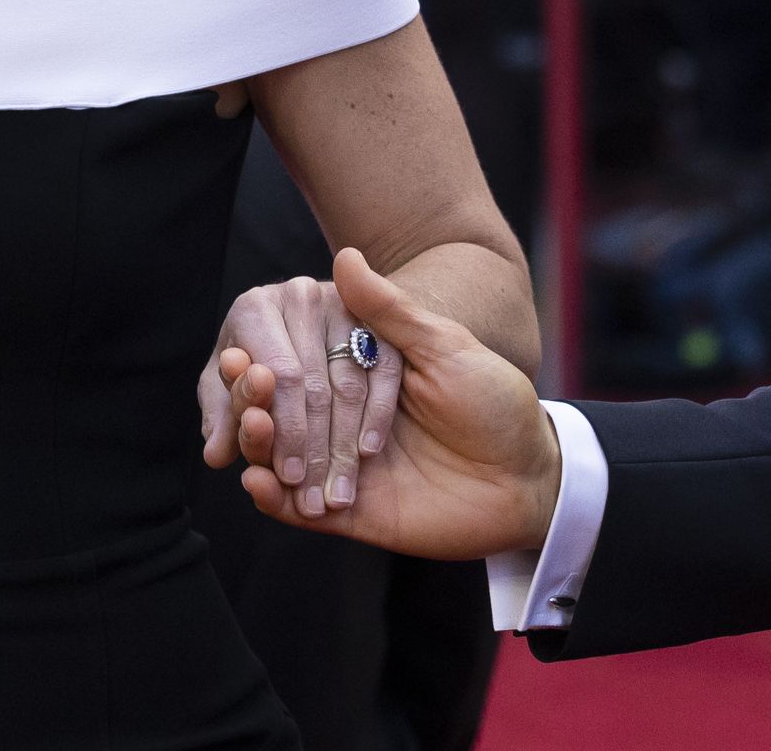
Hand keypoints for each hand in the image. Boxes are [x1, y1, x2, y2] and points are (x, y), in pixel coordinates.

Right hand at [229, 247, 563, 559]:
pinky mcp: (346, 515)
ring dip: (258, 441)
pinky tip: (256, 481)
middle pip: (279, 410)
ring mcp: (340, 467)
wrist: (530, 478)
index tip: (241, 350)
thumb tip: (345, 255)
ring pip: (278, 457)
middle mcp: (342, 420)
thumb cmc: (494, 403)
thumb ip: (389, 310)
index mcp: (361, 374)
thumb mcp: (444, 347)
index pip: (300, 364)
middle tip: (245, 383)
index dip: (268, 360)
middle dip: (254, 399)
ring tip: (251, 425)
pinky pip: (294, 510)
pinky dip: (271, 497)